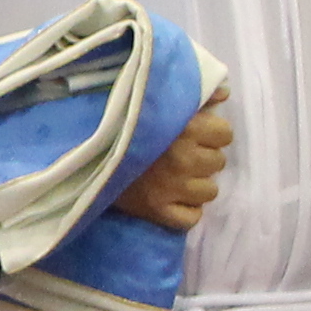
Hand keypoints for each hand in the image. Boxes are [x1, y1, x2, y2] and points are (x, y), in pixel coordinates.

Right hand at [110, 89, 234, 232]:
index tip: (193, 134)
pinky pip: (192, 217)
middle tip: (179, 155)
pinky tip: (171, 198)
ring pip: (209, 191)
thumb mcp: (159, 99)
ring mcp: (172, 188)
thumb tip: (225, 94)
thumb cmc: (124, 122)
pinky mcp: (159, 211)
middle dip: (202, 158)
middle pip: (218, 162)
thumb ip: (195, 92)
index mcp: (185, 126)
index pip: (225, 134)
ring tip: (174, 176)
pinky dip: (185, 210)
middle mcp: (183, 158)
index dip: (211, 133)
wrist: (85, 153)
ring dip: (195, 185)